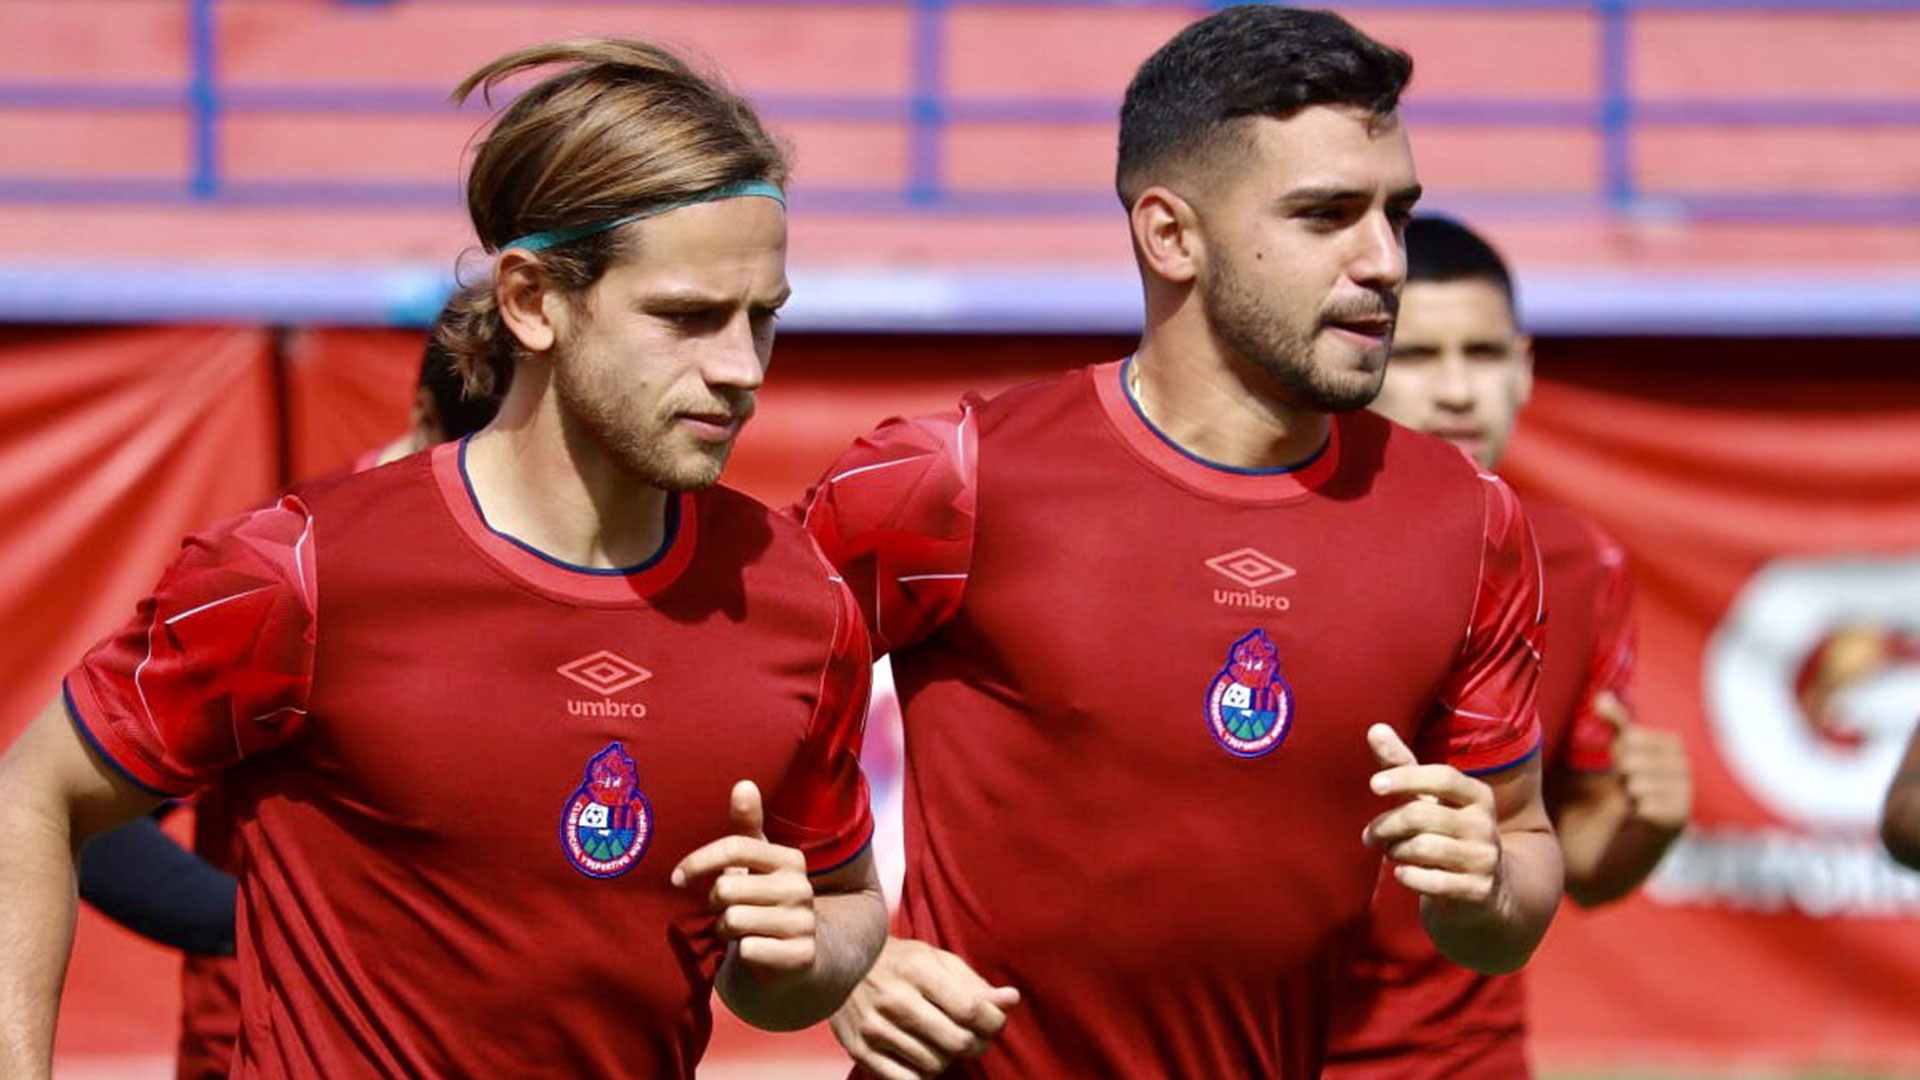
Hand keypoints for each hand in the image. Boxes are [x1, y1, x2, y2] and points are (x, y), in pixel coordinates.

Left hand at [672, 780, 816, 978]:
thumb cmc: (760, 900)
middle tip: (722, 911)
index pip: (735, 848)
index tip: (677, 878)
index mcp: (789, 859)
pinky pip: (748, 949)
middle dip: (714, 904)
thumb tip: (743, 783)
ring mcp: (804, 922)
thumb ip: (747, 825)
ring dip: (723, 929)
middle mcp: (802, 887)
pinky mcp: (801, 955)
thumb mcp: (753, 863)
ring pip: (733, 920)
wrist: (790, 957)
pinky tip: (750, 949)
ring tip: (735, 930)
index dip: (699, 862)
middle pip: (727, 889)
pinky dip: (740, 952)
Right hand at [830, 937, 1020, 1079]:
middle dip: (977, 1044)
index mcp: (917, 971)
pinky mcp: (859, 1050)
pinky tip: (924, 1057)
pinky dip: (924, 1074)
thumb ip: (974, 983)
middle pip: (957, 1042)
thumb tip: (1011, 1000)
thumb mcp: (937, 960)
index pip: (970, 1009)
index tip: (995, 1021)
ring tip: (944, 1042)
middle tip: (976, 1037)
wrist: (838, 965)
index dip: (993, 1022)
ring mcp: (874, 1028)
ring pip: (935, 1065)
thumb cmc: (899, 962)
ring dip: (949, 1058)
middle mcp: (895, 1000)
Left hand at [1362, 723, 1503, 910]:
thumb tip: (1375, 728)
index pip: (1443, 777)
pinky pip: (1432, 881)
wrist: (1484, 890)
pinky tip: (1402, 873)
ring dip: (1395, 851)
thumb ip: (1401, 766)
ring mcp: (1484, 858)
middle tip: (1370, 835)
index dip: (1407, 777)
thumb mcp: (1428, 799)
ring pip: (1422, 848)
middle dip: (1386, 825)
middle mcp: (1485, 824)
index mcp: (1477, 795)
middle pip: (1421, 815)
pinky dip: (1408, 877)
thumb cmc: (1446, 833)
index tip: (1374, 785)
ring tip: (1390, 852)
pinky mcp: (1478, 890)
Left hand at [1596, 692, 1689, 831]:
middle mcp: (1686, 765)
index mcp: (1674, 743)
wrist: (1648, 820)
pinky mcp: (1682, 814)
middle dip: (1622, 775)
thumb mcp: (1624, 748)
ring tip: (1639, 797)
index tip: (1628, 762)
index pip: (1630, 738)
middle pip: (1630, 762)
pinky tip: (1646, 813)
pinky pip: (1644, 806)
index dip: (1619, 752)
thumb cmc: (1634, 777)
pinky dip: (1638, 810)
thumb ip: (1616, 722)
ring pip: (1636, 784)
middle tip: (1631, 783)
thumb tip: (1600, 696)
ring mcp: (1687, 790)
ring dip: (1629, 794)